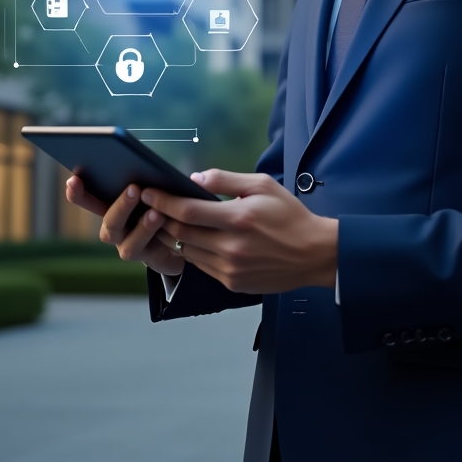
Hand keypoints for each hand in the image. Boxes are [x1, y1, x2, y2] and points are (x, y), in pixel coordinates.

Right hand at [65, 175, 184, 276]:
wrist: (181, 240)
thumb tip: (152, 165)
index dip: (78, 192)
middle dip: (121, 205)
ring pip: (129, 241)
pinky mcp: (144, 256)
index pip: (89, 199)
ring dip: (141, 225)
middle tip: (134, 188)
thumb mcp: (157, 190)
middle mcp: (115, 227)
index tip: (73, 179)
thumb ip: (150, 180)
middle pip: (109, 220)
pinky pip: (144, 248)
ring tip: (156, 213)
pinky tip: (166, 222)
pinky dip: (154, 235)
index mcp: (112, 206)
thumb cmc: (164, 207)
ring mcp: (127, 244)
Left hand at [142, 170, 337, 293]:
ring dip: (172, 237)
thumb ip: (227, 179)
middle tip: (148, 207)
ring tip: (163, 222)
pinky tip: (190, 240)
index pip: (188, 211)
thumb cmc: (290, 215)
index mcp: (239, 218)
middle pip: (181, 233)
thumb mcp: (263, 185)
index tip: (148, 192)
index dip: (164, 201)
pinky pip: (201, 266)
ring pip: (187, 252)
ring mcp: (230, 268)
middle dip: (161, 219)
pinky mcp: (232, 283)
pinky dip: (192, 252)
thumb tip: (196, 178)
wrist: (313, 254)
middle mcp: (232, 247)